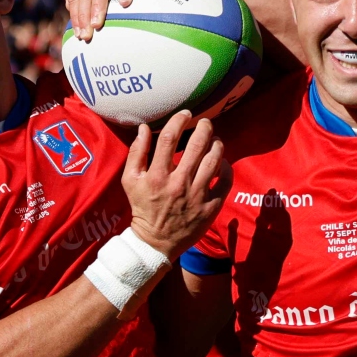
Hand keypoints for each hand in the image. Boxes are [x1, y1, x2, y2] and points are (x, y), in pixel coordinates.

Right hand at [122, 110, 232, 260]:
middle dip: (204, 128)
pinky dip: (226, 167)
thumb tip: (143, 127)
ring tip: (215, 140)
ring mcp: (196, 196)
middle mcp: (178, 183)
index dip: (179, 121)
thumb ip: (136, 153)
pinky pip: (225, 181)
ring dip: (217, 144)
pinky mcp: (210, 207)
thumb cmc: (142, 208)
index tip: (185, 114)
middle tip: (206, 123)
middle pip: (197, 145)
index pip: (168, 138)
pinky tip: (221, 162)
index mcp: (157, 176)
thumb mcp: (130, 181)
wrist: (155, 242)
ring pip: (214, 160)